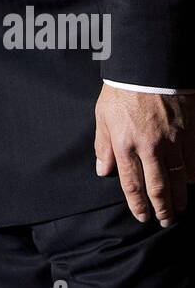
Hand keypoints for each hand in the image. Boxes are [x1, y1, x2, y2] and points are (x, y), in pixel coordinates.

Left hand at [94, 85, 194, 224]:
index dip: (137, 204)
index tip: (142, 217)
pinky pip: (192, 159)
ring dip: (179, 197)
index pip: (131, 184)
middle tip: (166, 221)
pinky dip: (192, 173)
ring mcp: (171, 139)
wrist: (147, 65)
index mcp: (124, 144)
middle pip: (157, 187)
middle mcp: (148, 146)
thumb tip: (102, 170)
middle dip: (162, 208)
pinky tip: (192, 182)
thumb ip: (103, 145)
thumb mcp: (102, 114)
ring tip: (180, 209)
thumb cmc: (122, 89)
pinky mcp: (188, 130)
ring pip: (178, 177)